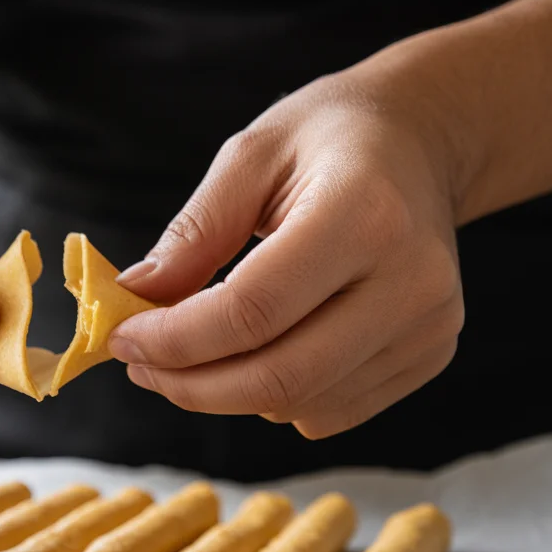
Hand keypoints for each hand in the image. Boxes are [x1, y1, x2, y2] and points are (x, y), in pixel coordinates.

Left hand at [109, 74, 464, 437]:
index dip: (175, 339)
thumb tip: (134, 300)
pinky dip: (276, 398)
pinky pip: (330, 412)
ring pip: (301, 405)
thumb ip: (194, 232)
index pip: (253, 312)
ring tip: (193, 353)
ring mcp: (428, 326)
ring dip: (227, 394)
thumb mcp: (251, 155)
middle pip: (280, 377)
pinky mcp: (430, 355)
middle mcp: (410, 281)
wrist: (422, 143)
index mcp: (364, 215)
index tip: (122, 338)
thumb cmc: (329, 139)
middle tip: (142, 365)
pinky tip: (258, 353)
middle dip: (190, 385)